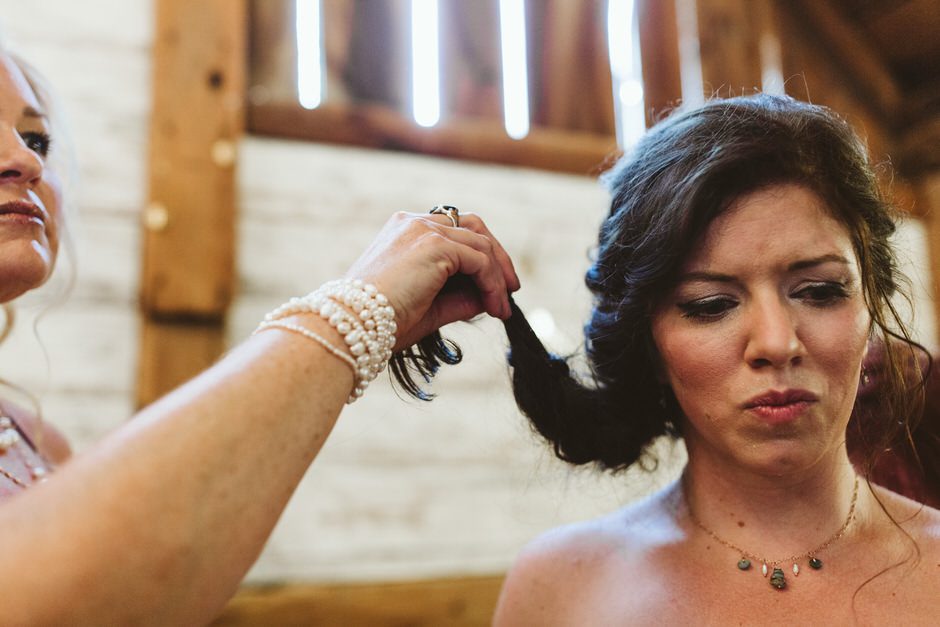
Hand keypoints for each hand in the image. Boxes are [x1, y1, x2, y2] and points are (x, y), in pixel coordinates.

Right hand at [344, 211, 520, 350]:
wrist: (353, 325)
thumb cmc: (382, 322)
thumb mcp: (430, 307)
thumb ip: (460, 297)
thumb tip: (490, 296)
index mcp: (406, 230)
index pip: (456, 231)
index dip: (482, 255)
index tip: (496, 288)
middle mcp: (414, 222)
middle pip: (474, 227)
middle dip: (498, 258)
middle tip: (511, 289)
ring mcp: (424, 230)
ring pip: (481, 245)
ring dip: (498, 277)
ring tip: (504, 307)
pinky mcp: (434, 244)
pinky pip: (479, 261)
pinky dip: (493, 284)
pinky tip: (495, 307)